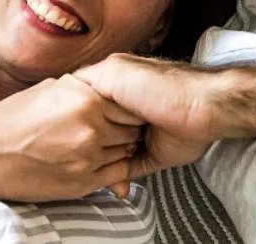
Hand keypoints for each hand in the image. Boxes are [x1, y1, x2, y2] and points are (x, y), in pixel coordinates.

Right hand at [0, 74, 144, 201]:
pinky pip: (116, 175)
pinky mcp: (83, 183)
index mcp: (86, 99)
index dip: (129, 107)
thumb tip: (107, 86)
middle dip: (128, 128)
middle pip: (132, 129)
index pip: (129, 104)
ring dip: (120, 149)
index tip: (123, 109)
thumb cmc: (14, 117)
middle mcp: (92, 128)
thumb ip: (84, 88)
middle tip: (117, 127)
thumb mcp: (52, 87)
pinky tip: (97, 160)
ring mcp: (89, 158)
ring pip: (126, 153)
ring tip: (102, 143)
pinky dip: (114, 168)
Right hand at [75, 54, 218, 176]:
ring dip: (99, 163)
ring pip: (109, 153)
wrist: (201, 109)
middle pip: (94, 130)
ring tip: (82, 171)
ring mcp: (137, 134)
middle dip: (84, 143)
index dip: (70, 114)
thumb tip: (64, 87)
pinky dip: (117, 179)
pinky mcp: (151, 155)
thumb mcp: (116, 72)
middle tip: (66, 154)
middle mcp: (124, 110)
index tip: (53, 127)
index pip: (84, 101)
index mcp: (114, 86)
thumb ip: (89, 79)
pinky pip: (128, 170)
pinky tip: (105, 182)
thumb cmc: (161, 86)